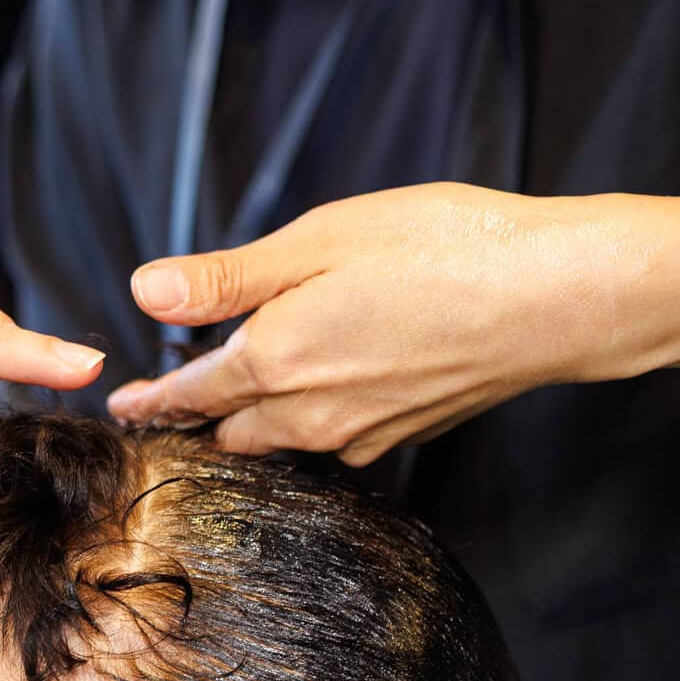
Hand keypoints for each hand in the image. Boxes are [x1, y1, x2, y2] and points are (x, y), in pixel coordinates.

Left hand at [110, 184, 642, 464]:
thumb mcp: (319, 239)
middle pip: (231, 430)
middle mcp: (310, 415)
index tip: (126, 407)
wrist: (553, 299)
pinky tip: (328, 393)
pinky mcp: (404, 436)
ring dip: (255, 424)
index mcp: (275, 362)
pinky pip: (337, 440)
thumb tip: (148, 293)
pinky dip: (315, 422)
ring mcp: (360, 435)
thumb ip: (229, 278)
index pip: (189, 395)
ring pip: (283, 441)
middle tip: (173, 405)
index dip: (152, 401)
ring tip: (237, 401)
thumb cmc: (444, 249)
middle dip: (199, 419)